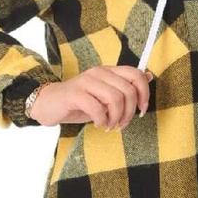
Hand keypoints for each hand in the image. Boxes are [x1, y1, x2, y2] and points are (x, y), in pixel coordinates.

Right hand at [29, 66, 154, 129]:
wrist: (48, 104)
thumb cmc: (79, 102)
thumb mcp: (105, 96)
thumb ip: (125, 87)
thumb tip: (149, 76)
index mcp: (108, 71)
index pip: (136, 74)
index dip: (144, 93)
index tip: (141, 111)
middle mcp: (99, 72)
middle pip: (128, 90)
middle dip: (129, 113)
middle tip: (121, 124)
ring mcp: (86, 81)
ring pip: (115, 99)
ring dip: (116, 118)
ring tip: (109, 126)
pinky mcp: (74, 94)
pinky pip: (97, 107)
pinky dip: (101, 120)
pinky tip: (98, 124)